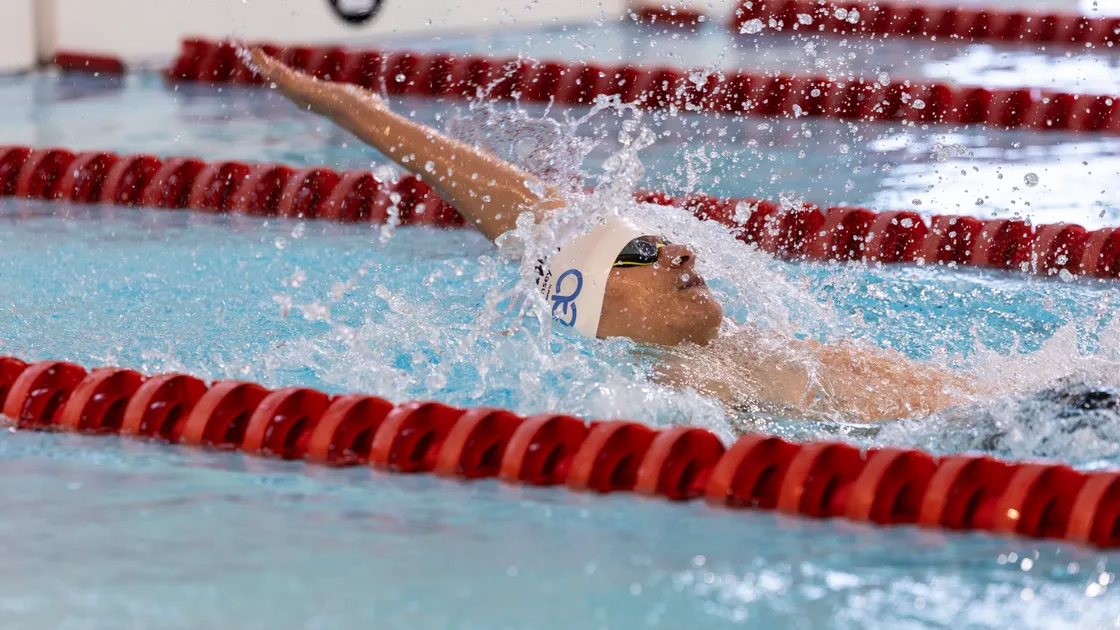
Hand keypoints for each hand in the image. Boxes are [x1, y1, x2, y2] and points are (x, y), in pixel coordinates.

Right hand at [246, 47, 385, 118]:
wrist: (366, 118)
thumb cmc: (369, 113)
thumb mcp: (361, 102)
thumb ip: (360, 100)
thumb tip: (376, 104)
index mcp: (320, 101)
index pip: (299, 88)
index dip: (287, 80)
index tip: (278, 72)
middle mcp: (310, 100)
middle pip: (285, 84)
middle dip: (272, 72)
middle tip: (260, 61)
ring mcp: (307, 96)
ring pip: (281, 80)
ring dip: (267, 67)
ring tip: (255, 55)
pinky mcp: (306, 92)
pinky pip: (285, 79)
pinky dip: (273, 70)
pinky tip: (264, 62)